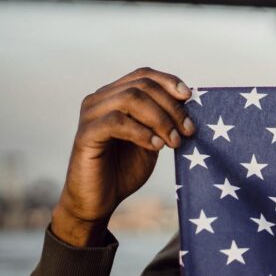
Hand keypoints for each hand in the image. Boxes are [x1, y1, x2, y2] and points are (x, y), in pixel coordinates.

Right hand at [51, 67, 195, 246]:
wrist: (100, 200)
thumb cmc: (125, 169)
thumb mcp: (152, 139)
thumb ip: (163, 119)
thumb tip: (189, 102)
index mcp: (115, 96)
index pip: (143, 75)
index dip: (168, 81)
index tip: (189, 97)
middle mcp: (99, 100)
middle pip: (142, 86)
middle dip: (171, 107)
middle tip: (188, 130)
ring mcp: (90, 115)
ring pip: (130, 99)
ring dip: (160, 119)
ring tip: (174, 141)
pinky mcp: (85, 134)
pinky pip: (116, 122)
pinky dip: (142, 132)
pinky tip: (156, 147)